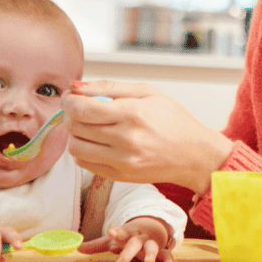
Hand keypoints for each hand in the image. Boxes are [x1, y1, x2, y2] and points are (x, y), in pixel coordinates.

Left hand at [62, 80, 233, 193]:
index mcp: (132, 113)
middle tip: (78, 108)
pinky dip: (83, 150)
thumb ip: (109, 86)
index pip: (82, 108)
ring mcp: (122, 161)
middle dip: (69, 114)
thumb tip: (77, 86)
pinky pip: (85, 164)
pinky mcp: (120, 176)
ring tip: (87, 125)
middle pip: (75, 127)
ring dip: (74, 134)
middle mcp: (126, 140)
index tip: (69, 95)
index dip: (68, 100)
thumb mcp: (147, 92)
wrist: (194, 154)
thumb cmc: (172, 119)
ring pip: (75, 148)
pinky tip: (95, 141)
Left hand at [77, 216, 172, 261]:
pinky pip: (166, 255)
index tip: (111, 232)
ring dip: (151, 253)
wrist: (150, 228)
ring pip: (152, 247)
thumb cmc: (128, 238)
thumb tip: (77, 248)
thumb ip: (96, 246)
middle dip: (127, 253)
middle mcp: (139, 238)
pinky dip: (168, 260)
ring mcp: (150, 244)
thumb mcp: (113, 240)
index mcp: (126, 234)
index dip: (116, 232)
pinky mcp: (161, 252)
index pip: (120, 232)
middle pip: (133, 244)